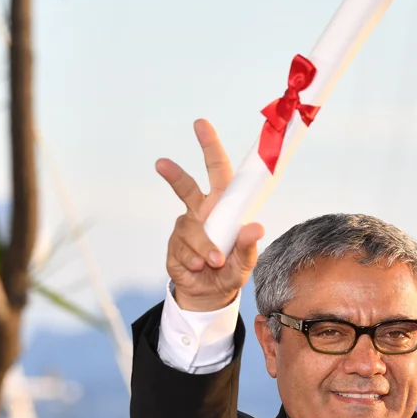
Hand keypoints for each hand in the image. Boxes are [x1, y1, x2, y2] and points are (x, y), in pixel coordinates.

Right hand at [159, 119, 264, 311]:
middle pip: (186, 186)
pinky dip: (193, 262)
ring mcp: (185, 227)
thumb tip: (255, 228)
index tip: (200, 124)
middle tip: (161, 163)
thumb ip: (249, 246)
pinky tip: (198, 268)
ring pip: (189, 231)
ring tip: (213, 263)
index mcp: (223, 205)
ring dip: (203, 249)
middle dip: (174, 174)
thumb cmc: (231, 269)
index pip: (218, 171)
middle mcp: (201, 211)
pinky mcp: (173, 246)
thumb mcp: (245, 261)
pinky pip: (181, 251)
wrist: (210, 294)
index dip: (210, 146)